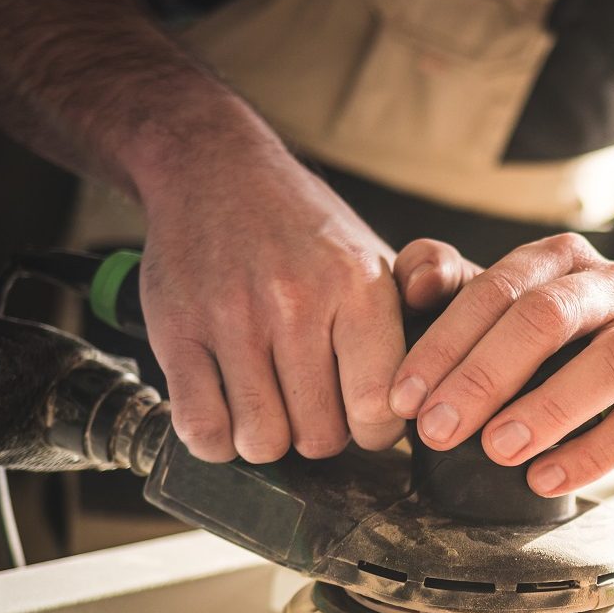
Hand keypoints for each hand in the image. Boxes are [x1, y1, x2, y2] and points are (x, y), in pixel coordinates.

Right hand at [137, 137, 406, 462]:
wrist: (214, 171)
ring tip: (272, 407)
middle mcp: (296, 301)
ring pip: (261, 441)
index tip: (363, 418)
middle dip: (320, 435)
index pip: (379, 408)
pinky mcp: (176, 331)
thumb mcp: (376, 258)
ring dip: (268, 438)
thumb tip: (437, 387)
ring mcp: (232, 317)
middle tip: (312, 405)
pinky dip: (216, 439)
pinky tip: (228, 412)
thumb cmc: (306, 232)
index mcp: (359, 286)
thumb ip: (418, 316)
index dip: (375, 431)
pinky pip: (202, 429)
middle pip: (320, 437)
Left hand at [388, 233, 613, 496]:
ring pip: (612, 363)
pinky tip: (545, 479)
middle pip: (550, 317)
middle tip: (439, 429)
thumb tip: (414, 281)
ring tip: (497, 451)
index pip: (497, 288)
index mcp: (560, 258)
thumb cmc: (556, 347)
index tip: (404, 398)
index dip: (445, 343)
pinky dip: (591, 454)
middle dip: (486, 375)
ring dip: (548, 410)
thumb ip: (446, 282)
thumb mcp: (498, 311)